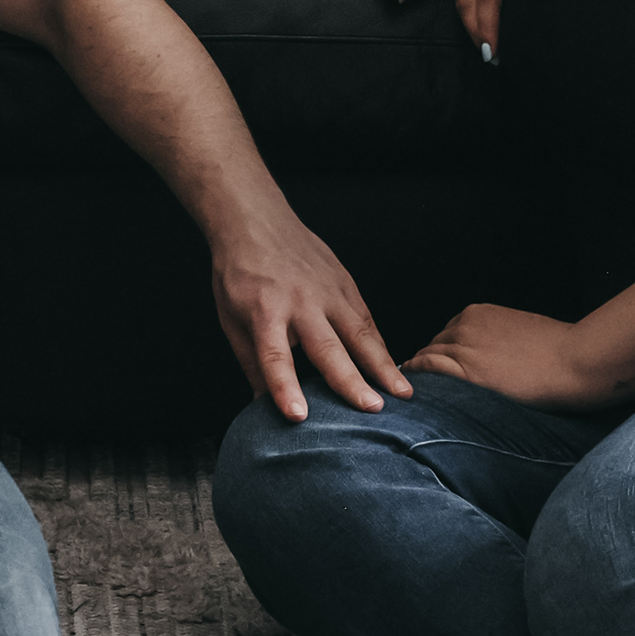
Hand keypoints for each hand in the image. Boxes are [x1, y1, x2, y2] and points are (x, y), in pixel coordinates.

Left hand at [210, 210, 410, 421]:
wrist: (254, 219)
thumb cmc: (239, 274)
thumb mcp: (232, 319)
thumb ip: (253, 364)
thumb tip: (263, 409)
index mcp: (264, 311)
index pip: (275, 356)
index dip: (285, 387)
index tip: (299, 416)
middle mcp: (300, 300)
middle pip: (328, 347)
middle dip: (351, 381)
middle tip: (373, 410)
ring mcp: (327, 289)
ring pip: (359, 332)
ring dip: (381, 364)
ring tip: (402, 393)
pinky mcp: (343, 281)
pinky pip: (365, 318)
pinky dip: (380, 344)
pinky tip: (391, 368)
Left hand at [406, 301, 602, 405]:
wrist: (573, 361)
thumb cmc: (555, 350)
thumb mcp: (518, 331)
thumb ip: (495, 338)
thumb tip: (487, 357)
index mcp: (478, 314)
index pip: (447, 334)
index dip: (445, 354)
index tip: (443, 370)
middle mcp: (465, 325)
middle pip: (435, 346)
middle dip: (433, 364)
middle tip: (429, 385)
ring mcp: (464, 347)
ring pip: (428, 357)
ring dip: (423, 373)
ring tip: (419, 392)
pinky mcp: (467, 371)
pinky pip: (429, 368)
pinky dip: (418, 376)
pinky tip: (416, 390)